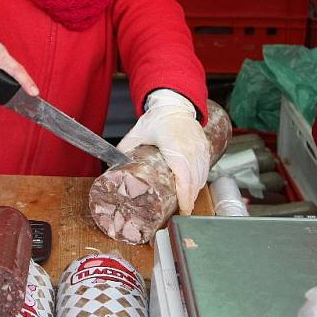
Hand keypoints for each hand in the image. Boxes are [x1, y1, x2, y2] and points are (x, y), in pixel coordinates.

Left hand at [117, 89, 209, 214]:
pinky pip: (206, 168)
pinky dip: (200, 180)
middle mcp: (190, 148)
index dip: (185, 195)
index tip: (183, 208)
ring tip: (186, 203)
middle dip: (189, 198)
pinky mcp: (205, 148)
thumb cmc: (158, 118)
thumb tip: (111, 164)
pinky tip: (194, 188)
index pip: (184, 175)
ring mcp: (200, 148)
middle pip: (194, 180)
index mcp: (174, 146)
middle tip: (181, 211)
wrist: (175, 104)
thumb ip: (126, 148)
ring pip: (202, 176)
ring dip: (195, 191)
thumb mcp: (138, 132)